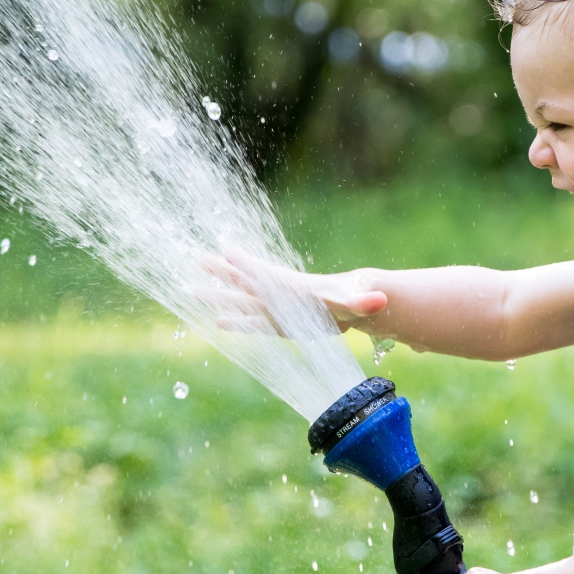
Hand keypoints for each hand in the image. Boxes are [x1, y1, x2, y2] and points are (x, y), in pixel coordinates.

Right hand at [198, 247, 387, 332]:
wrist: (353, 303)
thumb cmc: (353, 299)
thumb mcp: (358, 301)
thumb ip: (365, 302)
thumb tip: (380, 299)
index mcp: (293, 287)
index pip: (266, 273)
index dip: (248, 263)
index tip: (227, 249)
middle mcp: (280, 295)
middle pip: (245, 281)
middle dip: (222, 271)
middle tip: (198, 258)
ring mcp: (276, 309)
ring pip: (242, 300)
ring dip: (219, 295)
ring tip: (193, 290)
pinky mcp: (278, 324)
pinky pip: (251, 323)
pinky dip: (236, 322)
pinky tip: (218, 322)